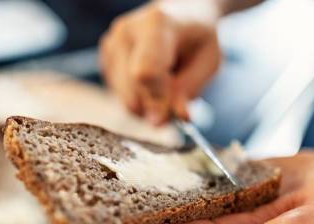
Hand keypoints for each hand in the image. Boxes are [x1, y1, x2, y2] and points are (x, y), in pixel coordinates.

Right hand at [99, 1, 222, 123]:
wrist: (181, 14)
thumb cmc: (197, 38)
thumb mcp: (208, 61)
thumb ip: (188, 90)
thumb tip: (168, 119)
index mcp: (156, 25)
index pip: (145, 73)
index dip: (155, 101)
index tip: (167, 119)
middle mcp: (126, 32)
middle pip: (131, 90)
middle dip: (153, 108)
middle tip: (173, 110)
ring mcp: (111, 43)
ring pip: (123, 97)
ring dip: (146, 105)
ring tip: (165, 89)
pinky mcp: (105, 57)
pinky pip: (118, 95)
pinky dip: (137, 98)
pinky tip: (150, 83)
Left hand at [103, 150, 313, 223]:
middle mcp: (218, 222)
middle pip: (162, 220)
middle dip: (125, 212)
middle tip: (84, 196)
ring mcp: (220, 203)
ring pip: (171, 198)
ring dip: (139, 188)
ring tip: (101, 171)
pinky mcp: (226, 184)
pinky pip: (189, 177)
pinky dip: (166, 168)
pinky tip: (142, 154)